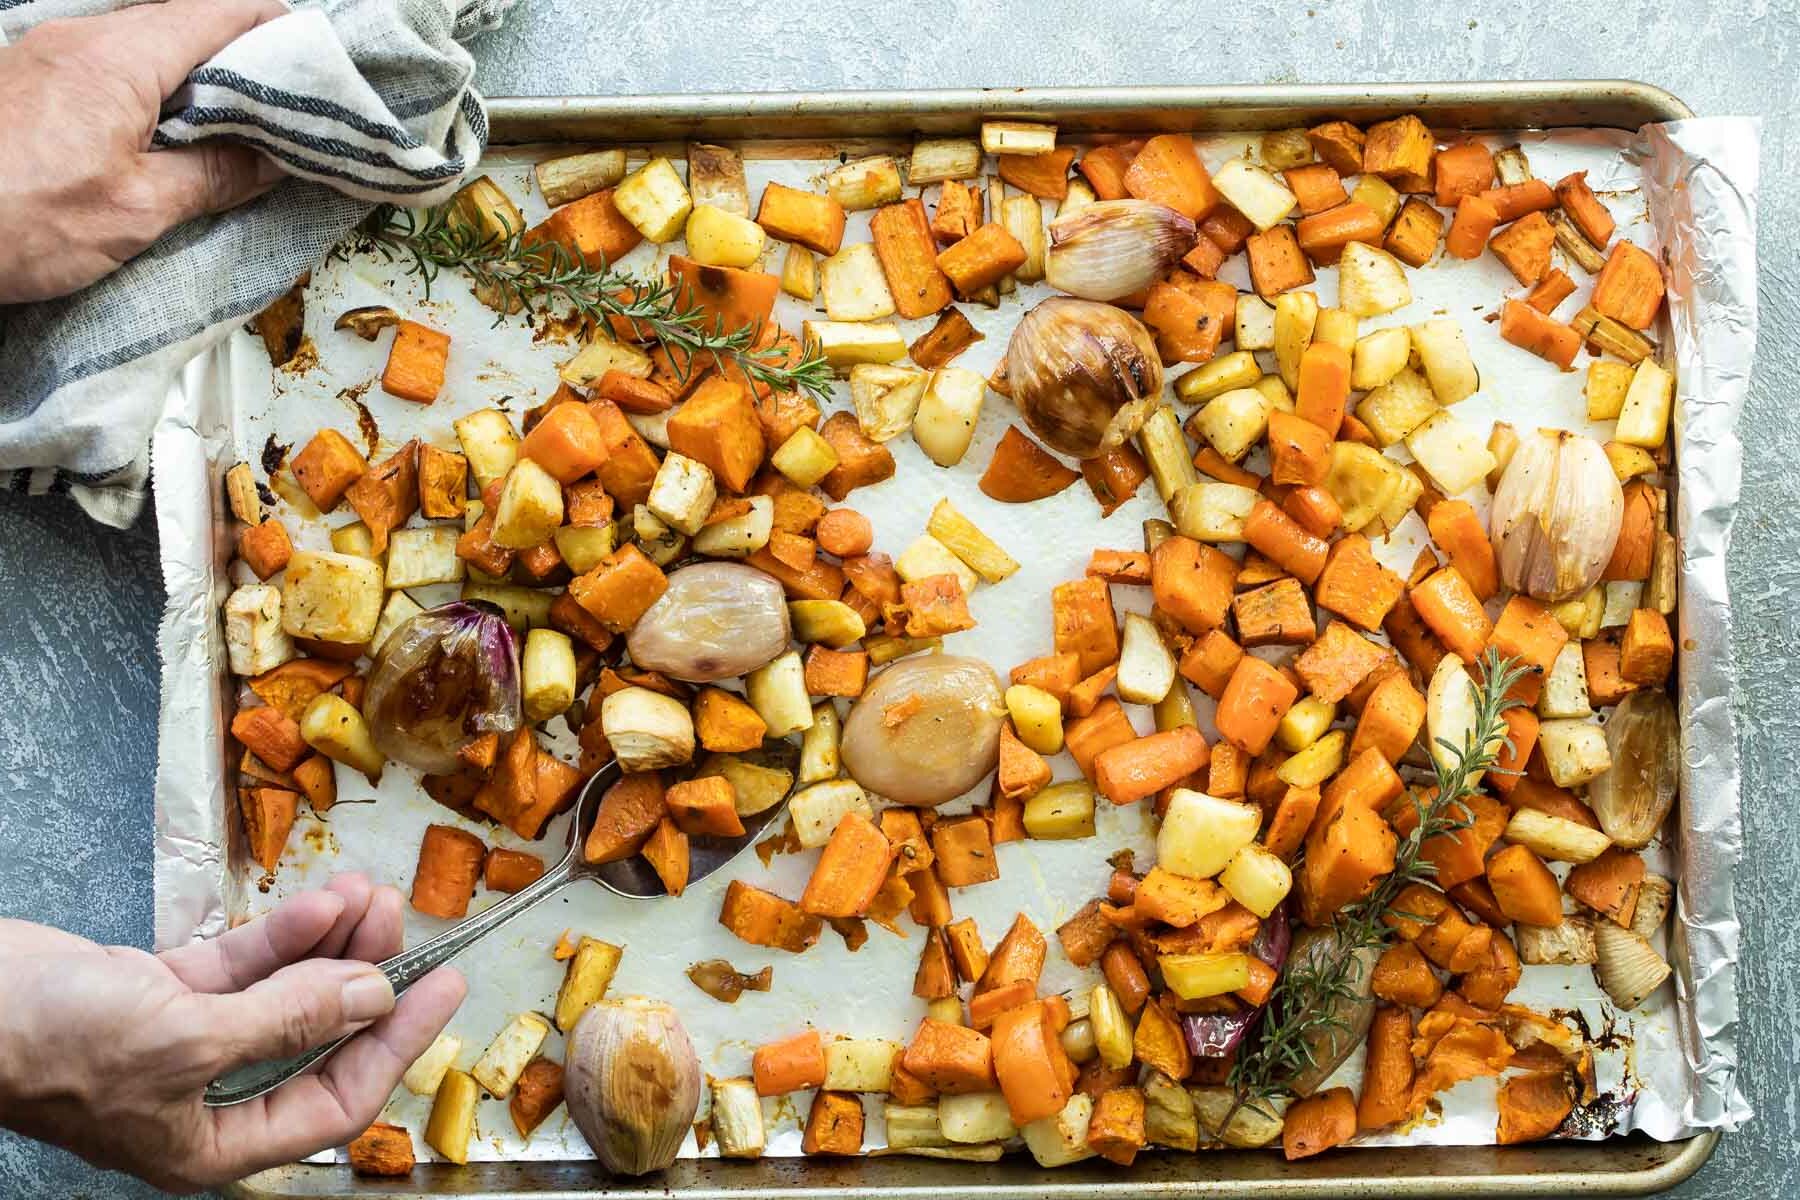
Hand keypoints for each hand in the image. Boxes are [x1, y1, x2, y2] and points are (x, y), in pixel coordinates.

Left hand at [0, 0, 288, 303]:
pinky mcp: (28, 82)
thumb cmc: (16, 222)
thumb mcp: (137, 212)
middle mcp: (80, 40)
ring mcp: (48, 56)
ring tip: (235, 133)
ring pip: (146, 45)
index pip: (218, 13)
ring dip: (196, 81)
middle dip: (242, 61)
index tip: (317, 64)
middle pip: (183, 23)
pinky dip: (153, 92)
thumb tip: (272, 162)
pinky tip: (168, 139)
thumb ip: (214, 177)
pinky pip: (109, 67)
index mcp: (116, 59)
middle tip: (287, 111)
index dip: (275, 30)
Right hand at [0, 874, 464, 1192]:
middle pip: (317, 1037)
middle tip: (409, 922)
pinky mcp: (160, 990)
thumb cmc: (56, 1048)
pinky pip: (240, 962)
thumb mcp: (191, 1038)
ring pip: (283, 990)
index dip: (396, 1045)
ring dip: (329, 943)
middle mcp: (207, 1095)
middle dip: (366, 977)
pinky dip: (281, 932)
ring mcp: (184, 1039)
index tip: (445, 989)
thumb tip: (373, 997)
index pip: (336, 1099)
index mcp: (214, 1143)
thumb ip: (290, 1017)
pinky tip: (322, 901)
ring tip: (370, 895)